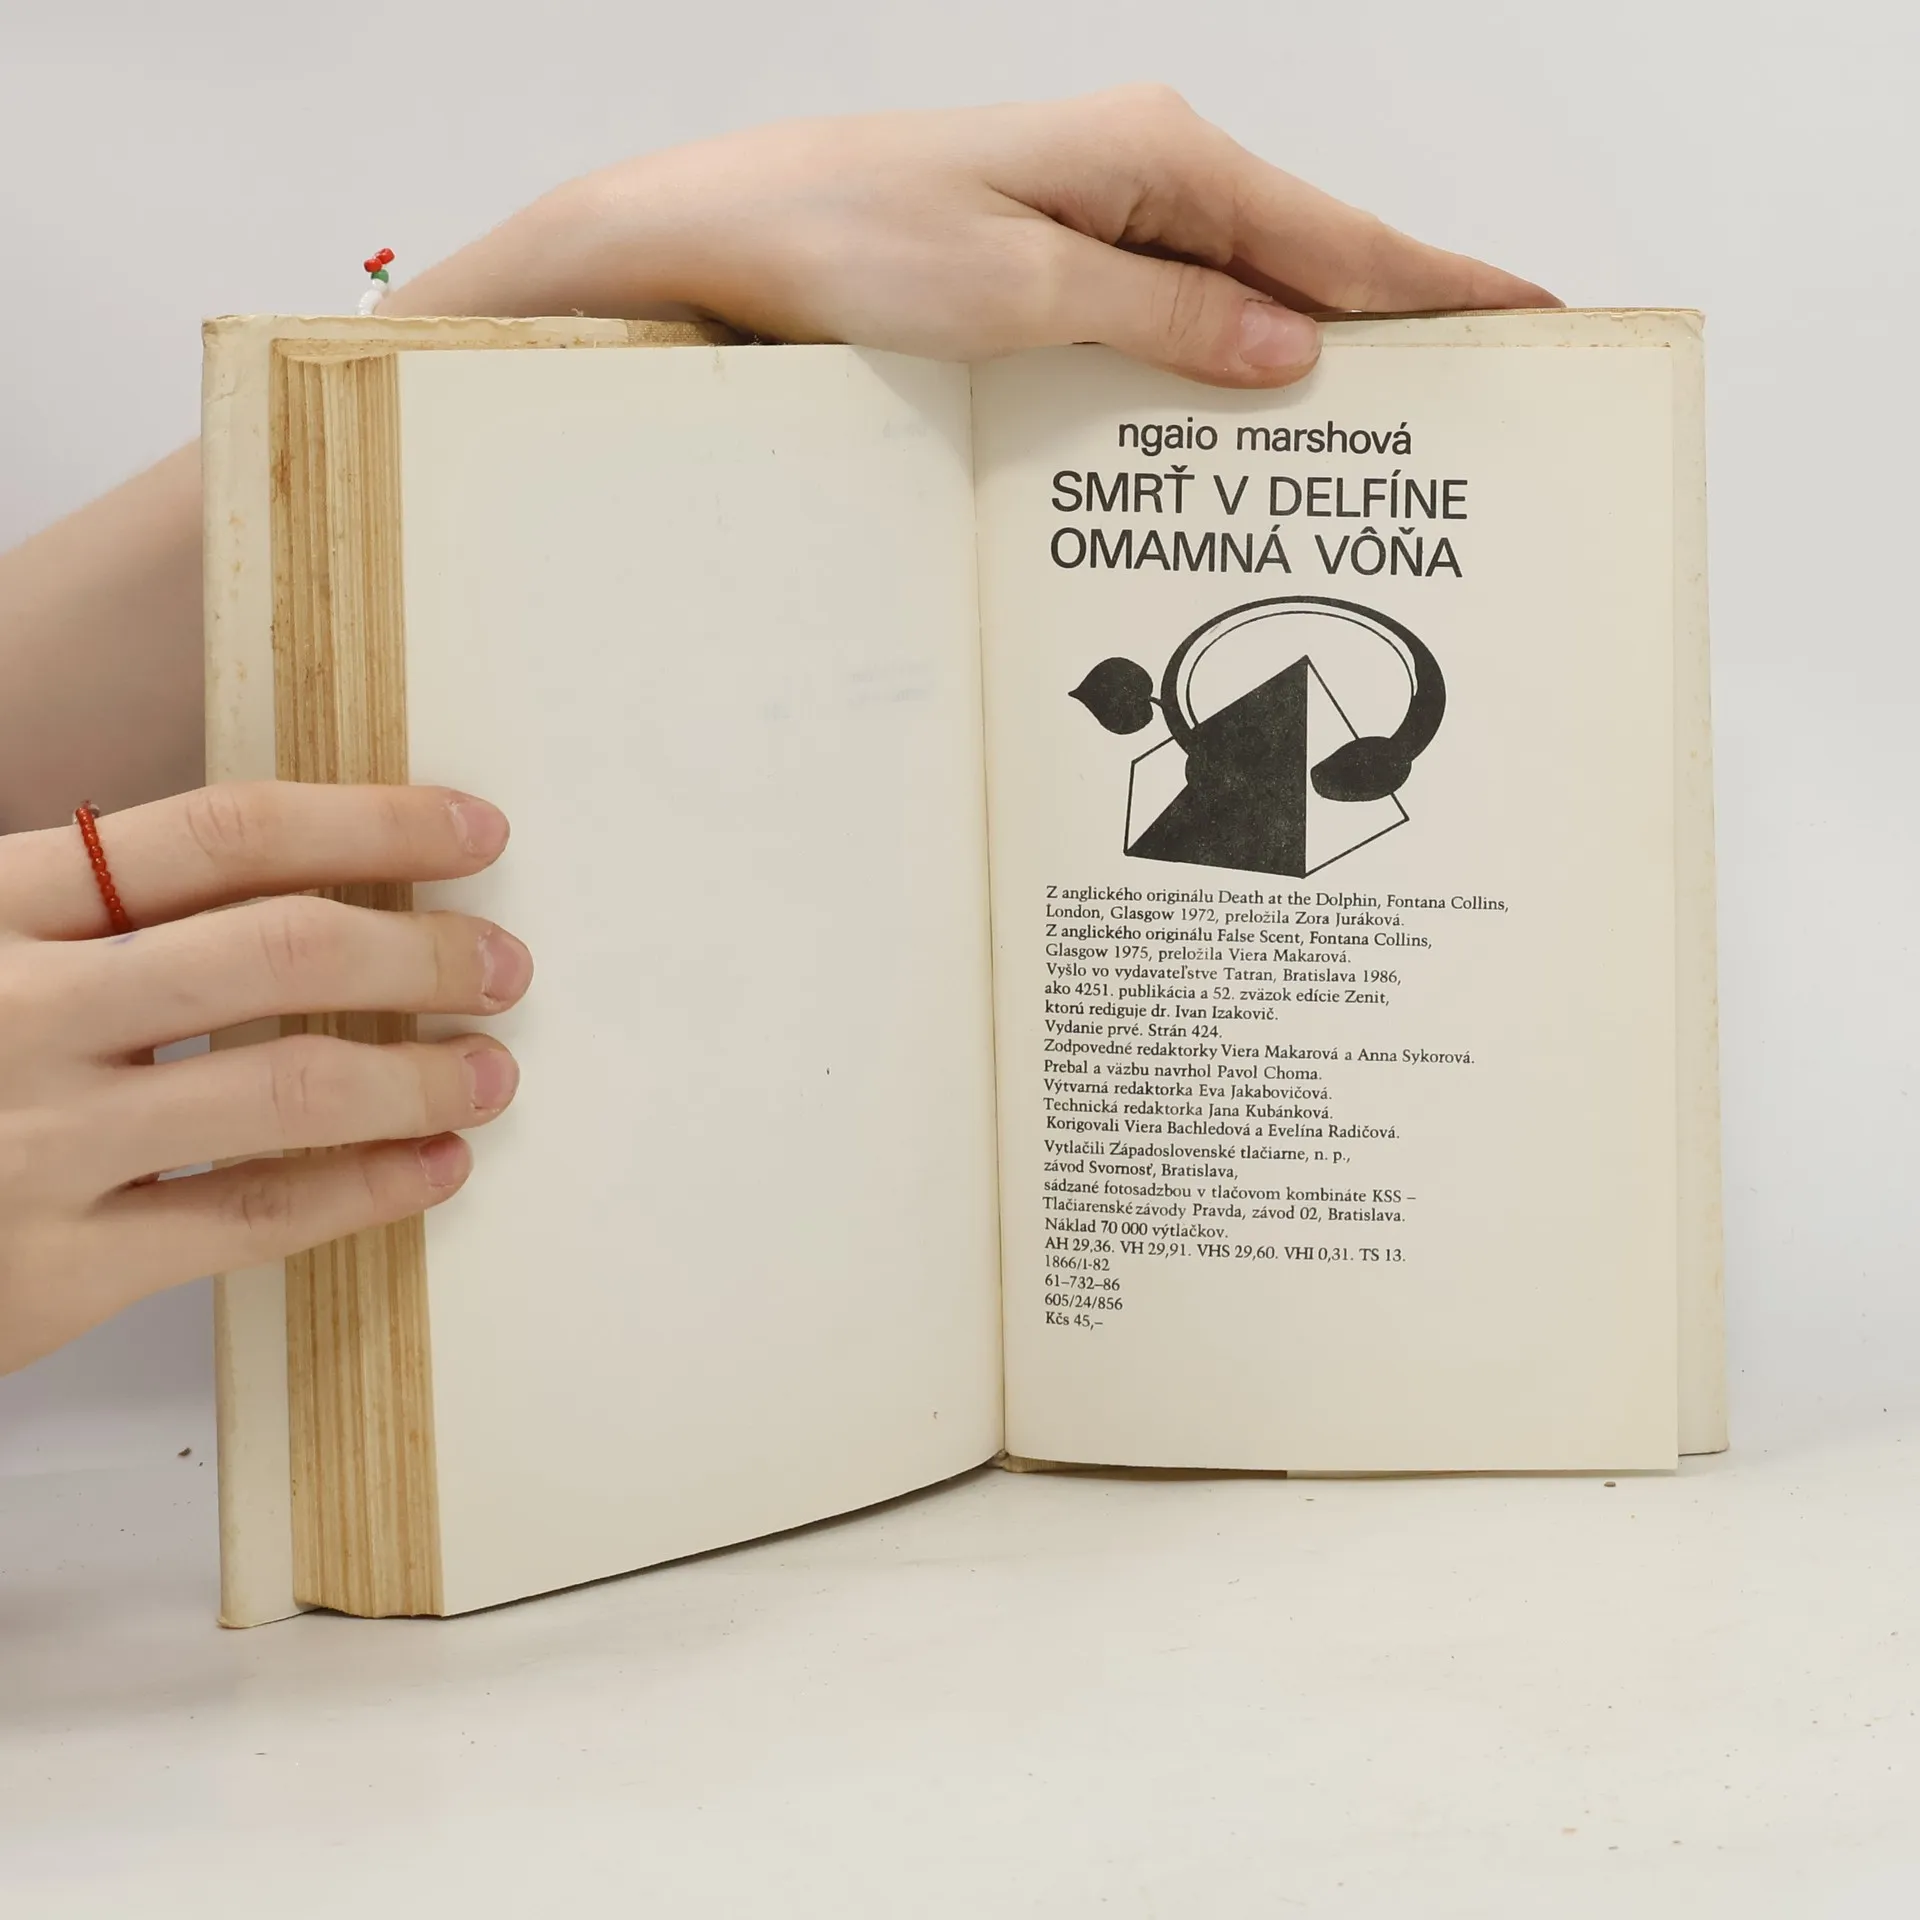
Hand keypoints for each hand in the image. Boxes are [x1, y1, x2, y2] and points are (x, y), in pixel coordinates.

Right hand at [0, 783, 529, 1372]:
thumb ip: (82, 904)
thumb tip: (282, 866)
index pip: (219, 833)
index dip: (369, 822)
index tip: (472, 831)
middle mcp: (17, 1010)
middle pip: (278, 949)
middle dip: (421, 948)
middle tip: (504, 962)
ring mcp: (37, 1143)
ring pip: (285, 1085)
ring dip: (420, 1074)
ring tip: (492, 1071)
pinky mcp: (56, 1270)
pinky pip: (251, 1218)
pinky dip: (365, 1191)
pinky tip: (432, 1168)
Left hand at [390, 86, 1555, 387]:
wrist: (714, 237)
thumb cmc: (844, 242)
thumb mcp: (1016, 290)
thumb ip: (1164, 318)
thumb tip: (1295, 349)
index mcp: (1158, 158)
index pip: (1339, 235)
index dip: (1442, 285)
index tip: (1537, 318)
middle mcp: (1141, 175)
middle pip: (1308, 261)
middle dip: (1398, 327)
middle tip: (1484, 399)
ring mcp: (1097, 218)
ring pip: (1243, 295)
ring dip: (1310, 356)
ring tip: (1392, 427)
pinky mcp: (1054, 260)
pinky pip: (1175, 314)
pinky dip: (1224, 362)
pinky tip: (1252, 411)